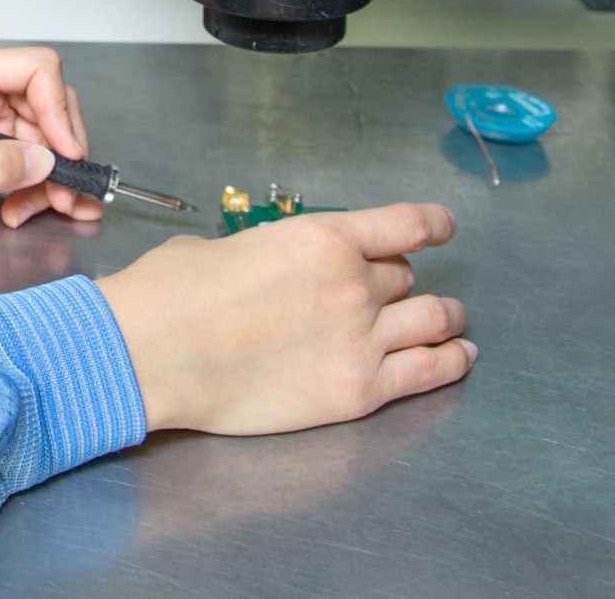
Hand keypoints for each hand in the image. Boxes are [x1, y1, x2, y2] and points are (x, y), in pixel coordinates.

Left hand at [0, 45, 97, 231]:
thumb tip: (44, 162)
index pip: (37, 68)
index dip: (60, 111)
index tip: (67, 155)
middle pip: (46, 104)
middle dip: (60, 153)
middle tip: (66, 196)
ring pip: (39, 135)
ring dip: (46, 176)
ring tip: (35, 210)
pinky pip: (20, 154)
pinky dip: (28, 182)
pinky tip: (19, 207)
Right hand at [97, 203, 473, 434]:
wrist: (154, 353)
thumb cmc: (171, 293)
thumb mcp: (221, 249)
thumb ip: (266, 255)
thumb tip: (266, 270)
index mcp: (320, 237)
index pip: (404, 225)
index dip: (432, 224)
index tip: (442, 227)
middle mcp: (353, 284)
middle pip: (403, 277)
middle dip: (396, 281)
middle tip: (389, 292)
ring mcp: (362, 339)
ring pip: (433, 319)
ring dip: (444, 318)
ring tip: (451, 322)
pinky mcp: (360, 390)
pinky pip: (429, 371)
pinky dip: (452, 361)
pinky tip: (459, 357)